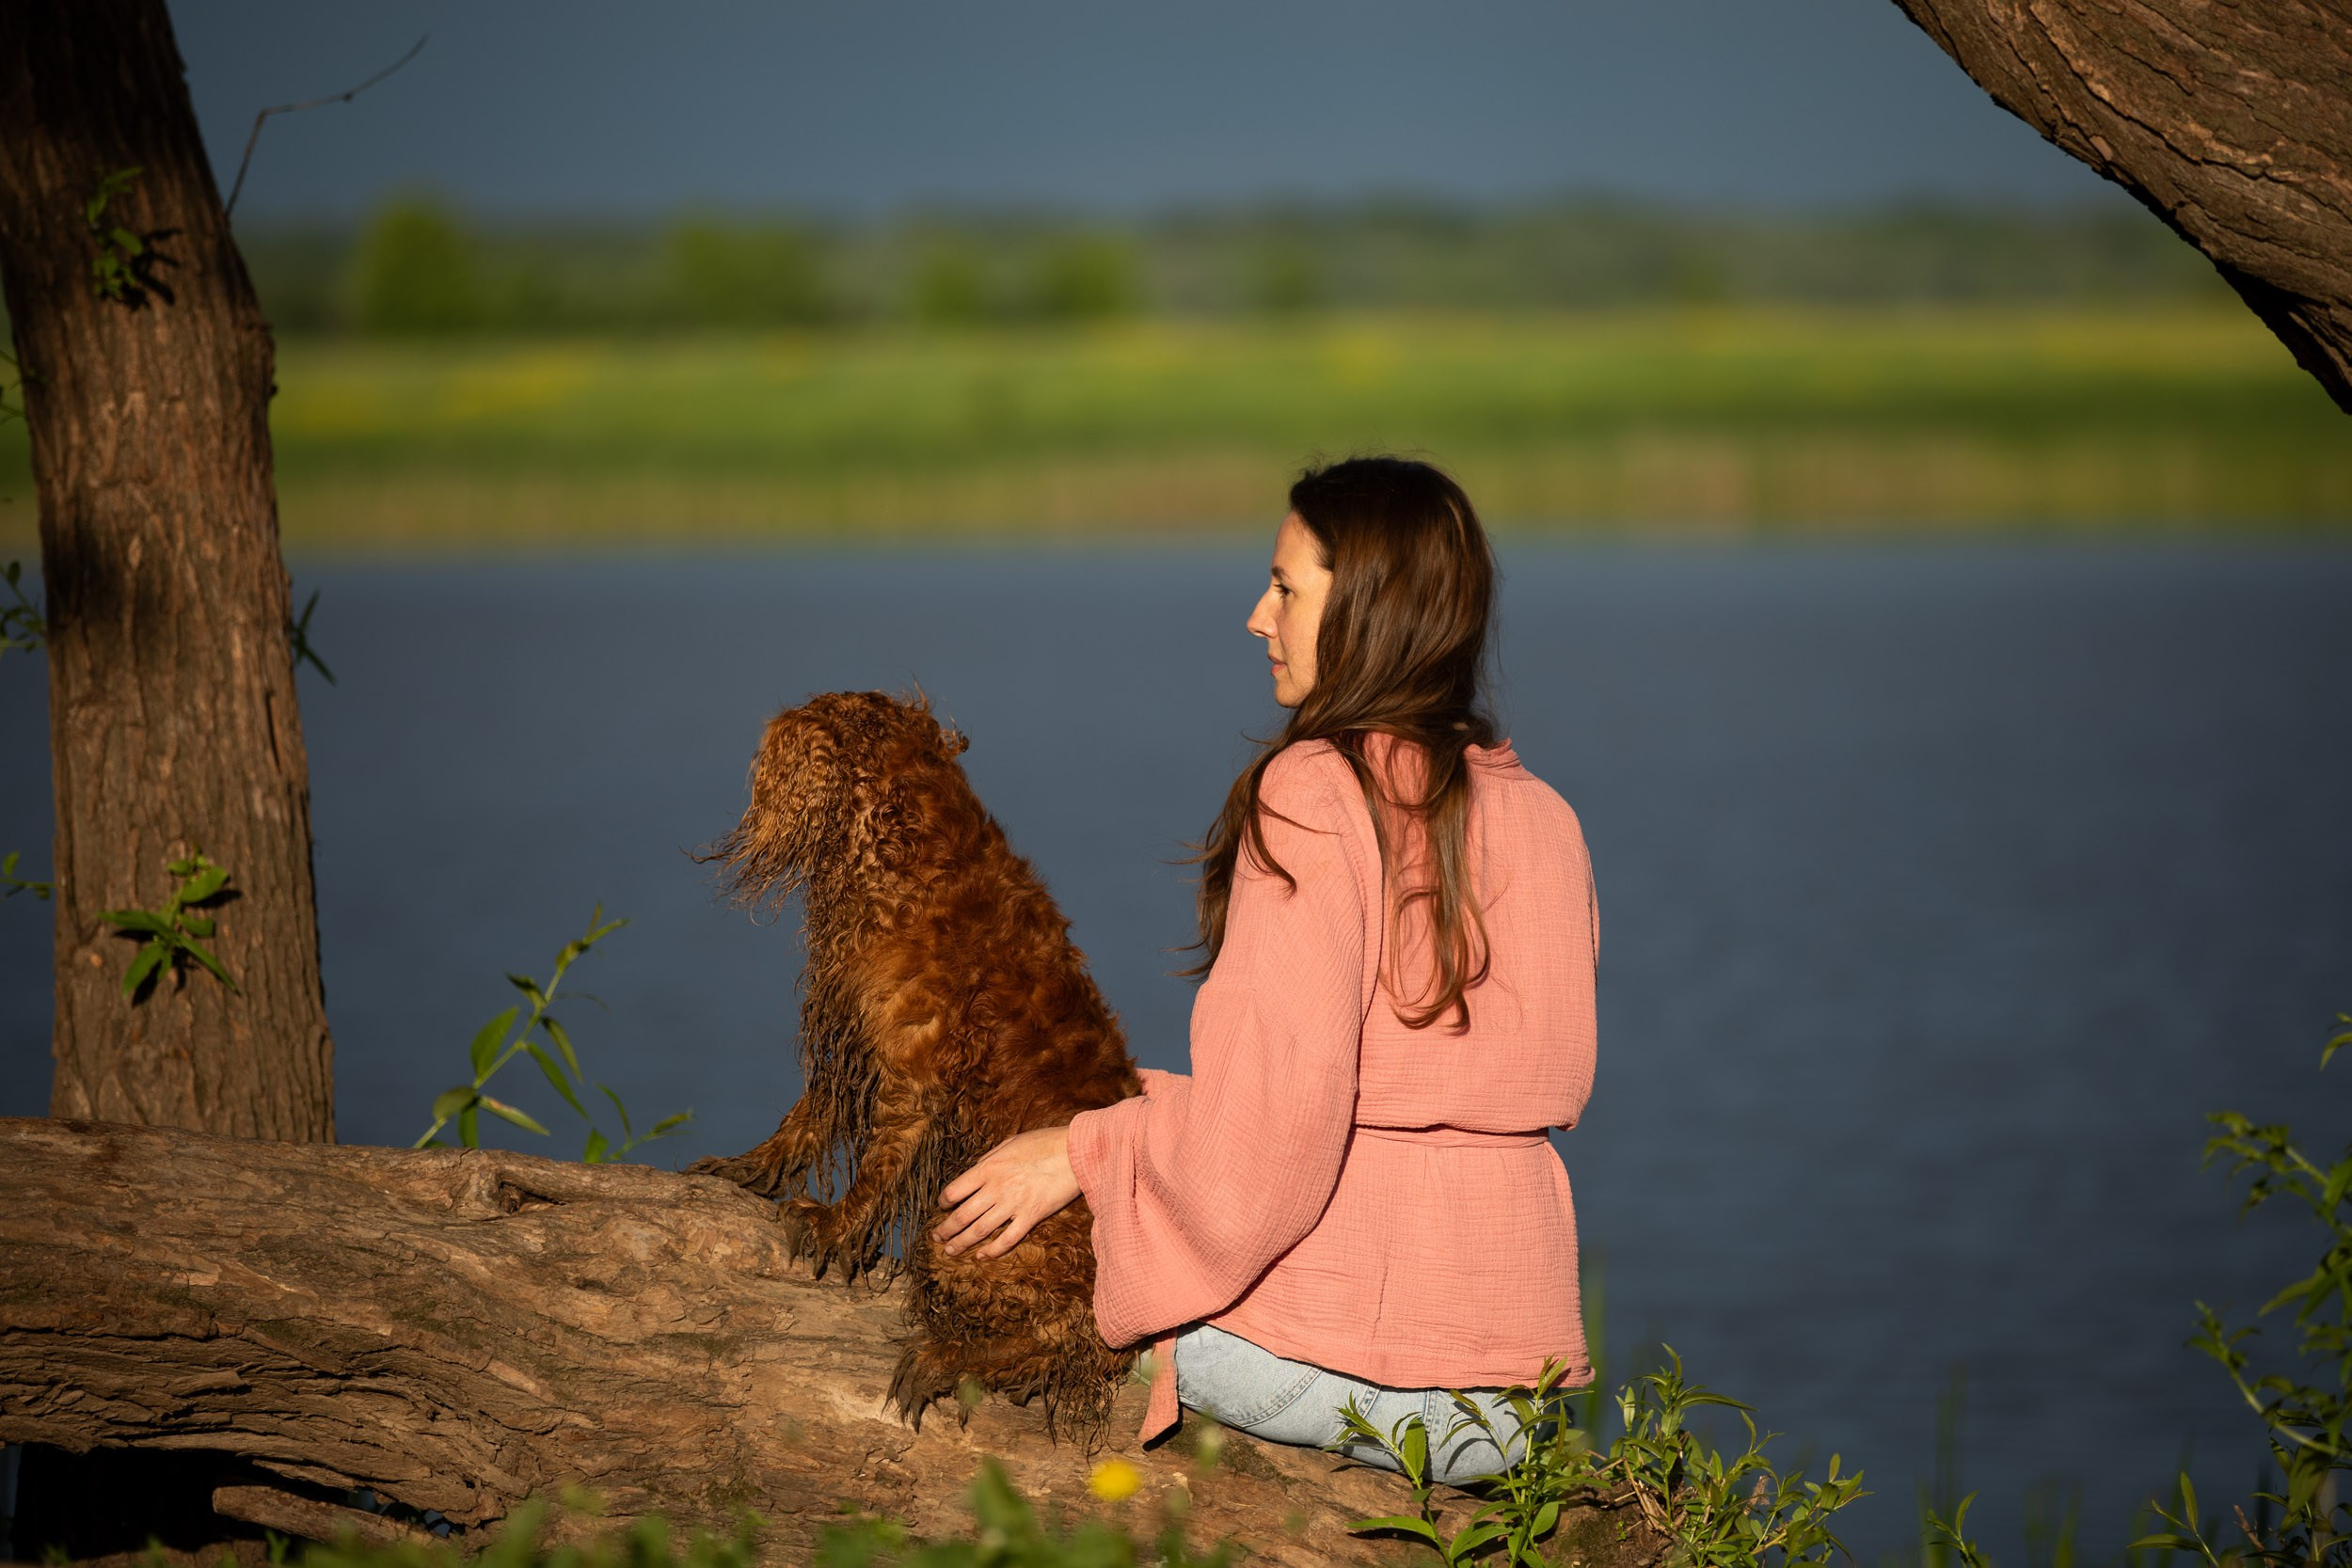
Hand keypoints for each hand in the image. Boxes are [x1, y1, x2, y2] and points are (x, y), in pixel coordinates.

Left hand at [933, 1126, 1077, 1259]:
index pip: (955, 1191)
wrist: (1076, 1151)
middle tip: (938, 1237)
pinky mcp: (1032, 1216)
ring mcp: (1013, 1204)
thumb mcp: (1009, 1143)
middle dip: (946, 1229)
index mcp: (988, 1168)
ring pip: (979, 1231)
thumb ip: (990, 1159)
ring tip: (951, 1250)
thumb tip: (976, 1170)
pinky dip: (992, 1251)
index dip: (944, 1203)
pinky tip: (982, 1256)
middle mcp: (996, 1188)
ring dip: (961, 1243)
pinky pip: (1007, 1239)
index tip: (943, 1207)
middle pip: (962, 1216)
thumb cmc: (1044, 1142)